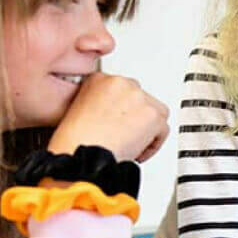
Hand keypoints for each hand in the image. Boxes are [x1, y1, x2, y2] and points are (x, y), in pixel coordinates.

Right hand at [47, 72, 169, 162]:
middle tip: (125, 135)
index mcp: (99, 79)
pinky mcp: (153, 114)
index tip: (118, 121)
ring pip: (154, 113)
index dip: (122, 110)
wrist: (83, 158)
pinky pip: (162, 130)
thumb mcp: (75, 112)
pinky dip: (153, 144)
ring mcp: (139, 97)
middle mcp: (120, 83)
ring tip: (130, 145)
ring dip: (146, 130)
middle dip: (135, 118)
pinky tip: (136, 152)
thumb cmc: (75, 143)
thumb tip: (111, 114)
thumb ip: (97, 104)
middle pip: (140, 99)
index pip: (121, 89)